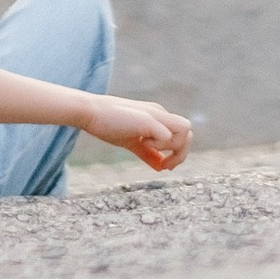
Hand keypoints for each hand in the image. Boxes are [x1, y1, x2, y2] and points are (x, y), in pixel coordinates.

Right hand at [78, 95, 193, 172]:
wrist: (90, 112)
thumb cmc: (108, 125)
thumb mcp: (132, 142)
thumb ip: (148, 153)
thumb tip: (160, 166)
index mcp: (157, 116)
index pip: (182, 133)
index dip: (179, 152)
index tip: (164, 165)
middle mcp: (159, 113)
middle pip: (188, 131)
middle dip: (181, 153)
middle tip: (165, 165)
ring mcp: (154, 114)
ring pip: (184, 130)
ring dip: (173, 148)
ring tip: (153, 152)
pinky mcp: (147, 119)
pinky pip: (167, 135)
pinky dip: (160, 145)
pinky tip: (143, 143)